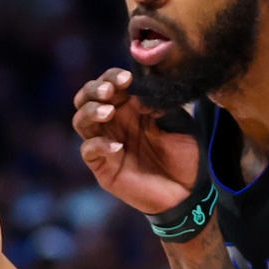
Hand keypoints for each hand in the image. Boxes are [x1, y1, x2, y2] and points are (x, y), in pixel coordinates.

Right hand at [74, 68, 201, 214]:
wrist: (187, 191)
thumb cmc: (185, 155)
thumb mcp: (179, 123)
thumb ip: (160, 105)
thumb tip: (141, 94)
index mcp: (130, 106)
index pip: (110, 83)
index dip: (112, 76)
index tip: (127, 78)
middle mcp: (114, 122)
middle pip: (86, 97)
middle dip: (94, 89)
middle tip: (110, 92)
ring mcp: (106, 143)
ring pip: (80, 120)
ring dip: (90, 111)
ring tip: (108, 113)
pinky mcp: (103, 167)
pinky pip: (89, 151)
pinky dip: (99, 145)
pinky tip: (118, 147)